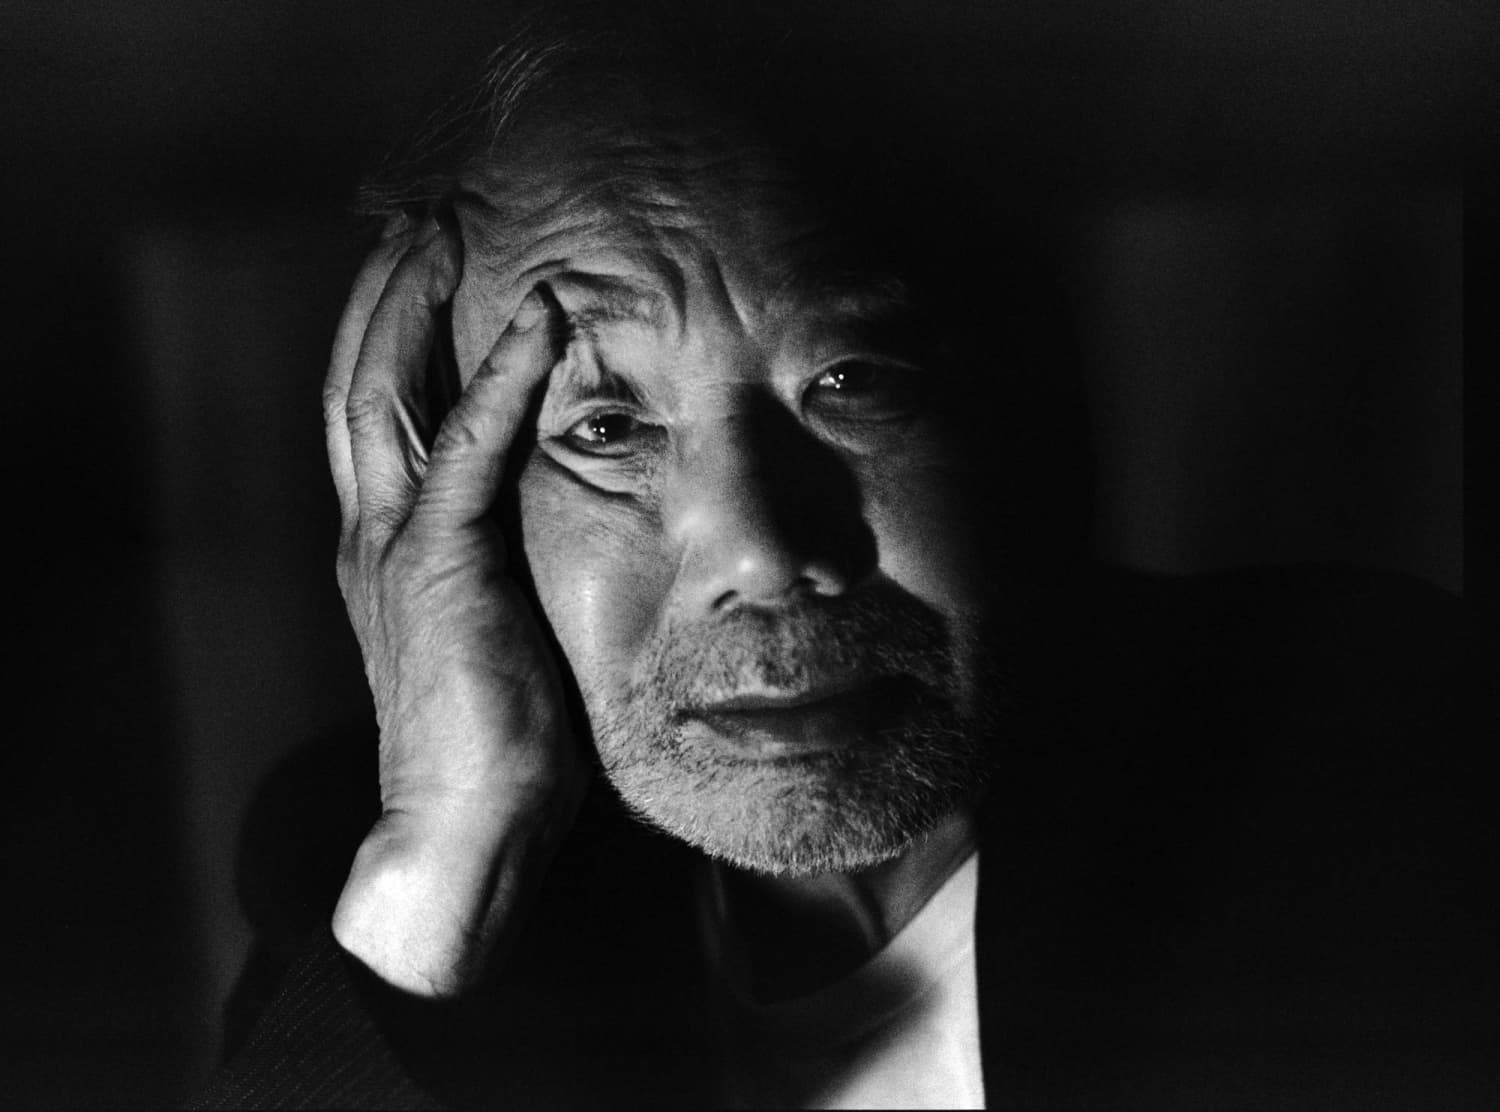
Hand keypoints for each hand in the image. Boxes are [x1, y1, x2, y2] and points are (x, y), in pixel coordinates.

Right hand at [323, 213, 582, 996]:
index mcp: (387, 546)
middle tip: (417, 221)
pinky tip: (533, 317)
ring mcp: (395, 543)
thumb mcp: (495, 630)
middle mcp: (373, 531)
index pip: (377, 418)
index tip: (422, 277)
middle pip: (358, 382)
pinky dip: (500, 375)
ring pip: (385, 392)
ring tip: (444, 232)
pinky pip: (469, 446)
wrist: (462, 824)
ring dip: (414, 303)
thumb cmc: (494, 739)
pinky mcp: (439, 564)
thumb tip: (552, 528)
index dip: (390, 340)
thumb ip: (501, 566)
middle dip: (382, 295)